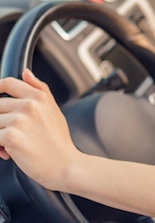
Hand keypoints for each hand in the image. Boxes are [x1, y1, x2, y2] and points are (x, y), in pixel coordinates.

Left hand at [0, 70, 79, 190]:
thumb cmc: (58, 142)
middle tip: (12, 134)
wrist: (65, 165)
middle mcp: (28, 105)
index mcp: (38, 97)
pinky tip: (9, 153)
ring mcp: (19, 120)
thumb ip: (39, 89)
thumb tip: (26, 73)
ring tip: (11, 146)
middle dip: (0, 122)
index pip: (7, 83)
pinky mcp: (10, 136)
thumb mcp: (53, 110)